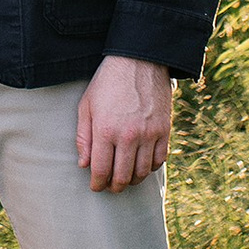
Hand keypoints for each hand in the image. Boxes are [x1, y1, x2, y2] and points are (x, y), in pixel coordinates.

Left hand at [76, 55, 172, 190]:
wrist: (138, 61)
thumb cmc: (107, 83)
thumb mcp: (87, 106)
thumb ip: (84, 137)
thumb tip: (84, 165)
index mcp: (105, 130)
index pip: (101, 170)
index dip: (97, 184)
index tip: (96, 187)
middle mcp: (128, 136)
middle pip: (123, 176)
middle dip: (114, 187)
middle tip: (110, 187)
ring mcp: (149, 134)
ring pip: (142, 172)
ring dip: (133, 180)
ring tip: (125, 179)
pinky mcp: (164, 130)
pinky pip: (159, 160)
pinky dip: (150, 168)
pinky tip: (142, 166)